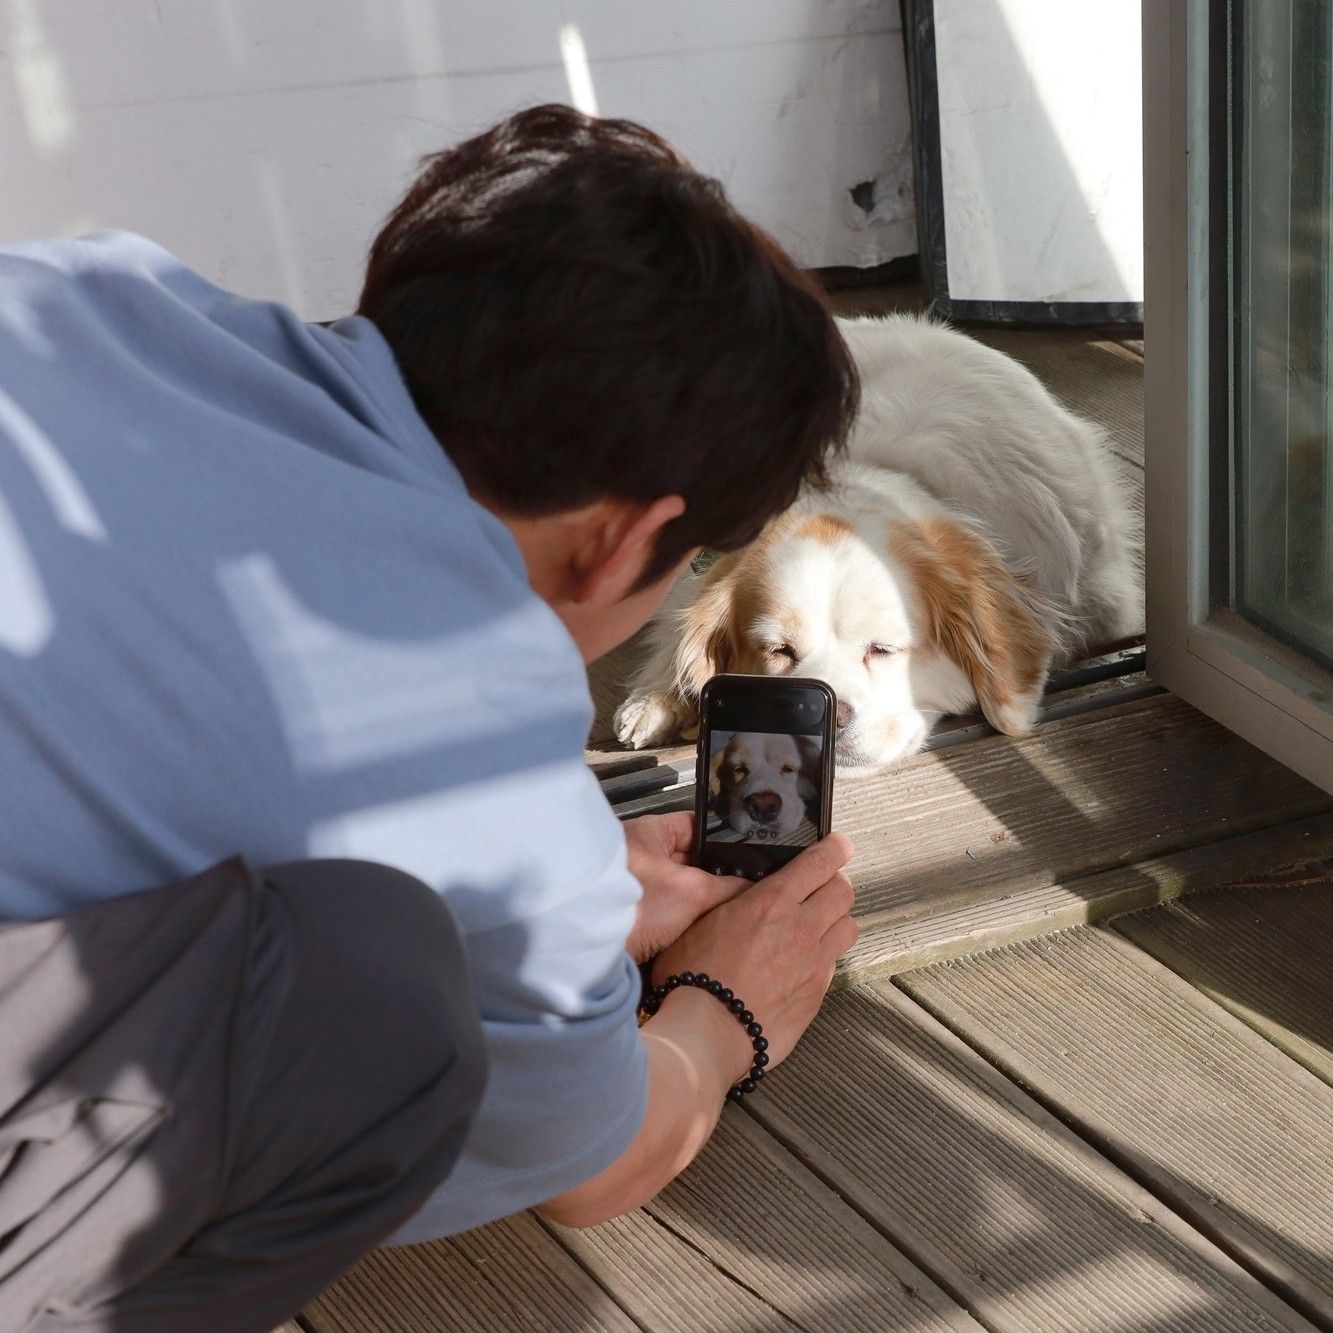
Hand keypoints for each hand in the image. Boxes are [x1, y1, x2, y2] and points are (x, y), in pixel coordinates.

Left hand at [623, 812, 746, 963]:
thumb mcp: (691, 891)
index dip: (723, 839)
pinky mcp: (631, 914)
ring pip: (681, 889)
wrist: (591, 951)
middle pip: (691, 860)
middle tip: (743, 890)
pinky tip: (704, 929)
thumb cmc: (634, 905)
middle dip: (714, 877)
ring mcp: (635, 885)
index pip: (696, 826)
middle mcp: (640, 854)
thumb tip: (752, 889)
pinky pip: (667, 911)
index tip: (747, 853)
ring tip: (728, 911)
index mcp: (649, 833)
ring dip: (699, 902)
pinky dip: (683, 919)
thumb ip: (727, 887)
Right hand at [650, 833, 857, 1080]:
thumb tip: (747, 892)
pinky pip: (833, 965)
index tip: (839, 845)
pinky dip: (823, 957)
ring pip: (848, 928)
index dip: (835, 849)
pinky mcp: (817, 995)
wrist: (706, 1033)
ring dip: (836, 921)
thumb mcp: (704, 921)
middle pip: (844, 891)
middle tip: (822, 887)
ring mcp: (814, 963)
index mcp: (771, 902)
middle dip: (837, 883)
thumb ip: (735, 901)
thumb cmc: (694, 977)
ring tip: (817, 926)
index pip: (820, 862)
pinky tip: (801, 964)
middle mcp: (801, 928)